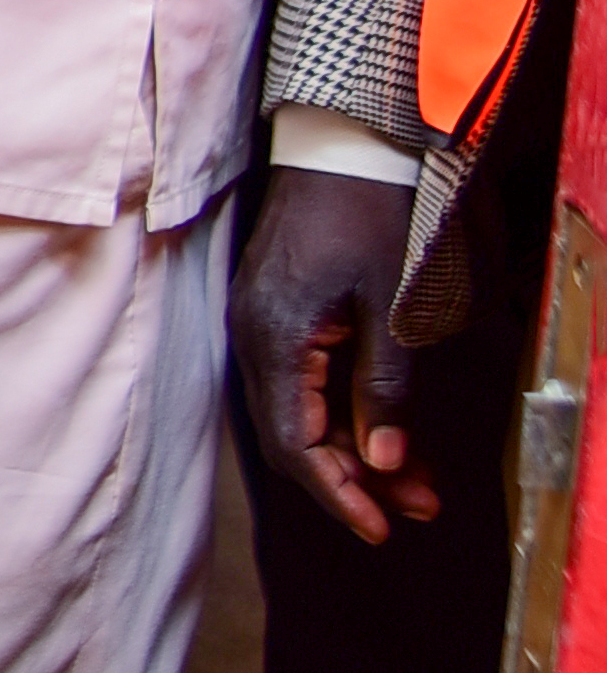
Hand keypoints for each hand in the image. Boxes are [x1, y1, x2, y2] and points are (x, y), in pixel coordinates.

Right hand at [234, 165, 441, 542]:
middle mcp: (253, 337)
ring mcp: (258, 324)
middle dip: (357, 480)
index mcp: (275, 338)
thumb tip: (386, 461)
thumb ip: (384, 387)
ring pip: (300, 412)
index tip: (381, 527)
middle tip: (419, 507)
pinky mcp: (273, 312)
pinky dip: (343, 414)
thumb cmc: (365, 215)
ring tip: (418, 477)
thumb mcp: (390, 305)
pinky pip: (302, 383)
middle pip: (295, 435)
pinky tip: (385, 426)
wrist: (337, 145)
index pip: (295, 442)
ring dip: (355, 450)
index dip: (338, 493)